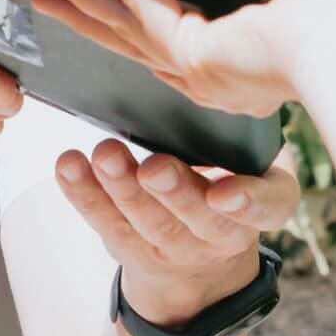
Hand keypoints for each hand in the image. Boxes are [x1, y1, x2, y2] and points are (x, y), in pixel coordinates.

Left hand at [55, 139, 299, 326]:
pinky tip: (68, 166)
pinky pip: (107, 222)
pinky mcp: (133, 248)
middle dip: (174, 192)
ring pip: (148, 222)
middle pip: (199, 218)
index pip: (267, 209)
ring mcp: (176, 247)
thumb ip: (246, 135)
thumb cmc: (234, 181)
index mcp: (265, 207)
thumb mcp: (259, 164)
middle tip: (152, 168)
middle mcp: (223, 235)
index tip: (222, 194)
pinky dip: (84, 193)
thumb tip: (213, 77)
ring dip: (122, 188)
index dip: (247, 203)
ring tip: (104, 156)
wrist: (202, 258)